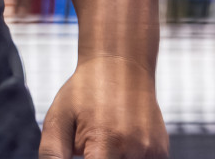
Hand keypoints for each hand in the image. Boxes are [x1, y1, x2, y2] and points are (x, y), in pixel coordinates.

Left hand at [39, 56, 167, 158]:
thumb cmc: (83, 93)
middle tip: (92, 142)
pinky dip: (128, 157)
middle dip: (98, 157)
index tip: (84, 152)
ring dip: (114, 158)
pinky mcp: (162, 152)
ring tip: (106, 138)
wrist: (121, 66)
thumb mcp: (58, 118)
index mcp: (103, 141)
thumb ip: (52, 152)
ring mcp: (151, 151)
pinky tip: (121, 141)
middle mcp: (133, 148)